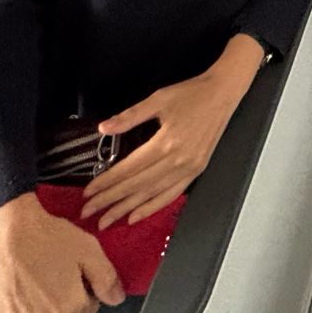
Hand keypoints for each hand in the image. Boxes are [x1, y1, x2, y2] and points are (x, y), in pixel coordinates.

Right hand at [0, 193, 122, 312]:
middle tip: (58, 274)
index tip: (76, 272)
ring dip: (45, 305)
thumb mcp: (88, 250)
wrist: (7, 231)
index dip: (85, 288)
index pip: (89, 308)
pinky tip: (22, 288)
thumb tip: (117, 300)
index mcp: (70, 309)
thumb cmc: (49, 238)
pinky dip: (24, 308)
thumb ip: (106, 279)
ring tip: (39, 281)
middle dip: (66, 300)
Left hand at [81, 48, 258, 228]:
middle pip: (137, 186)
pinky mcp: (196, 170)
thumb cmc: (192, 93)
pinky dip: (153, 207)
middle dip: (110, 200)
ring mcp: (189, 168)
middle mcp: (178, 160)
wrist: (223, 93)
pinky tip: (136, 215)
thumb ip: (130, 116)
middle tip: (88, 212)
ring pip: (152, 194)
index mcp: (166, 142)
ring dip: (127, 208)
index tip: (88, 192)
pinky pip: (171, 194)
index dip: (107, 181)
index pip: (129, 169)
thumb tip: (104, 128)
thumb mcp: (158, 99)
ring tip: (107, 219)